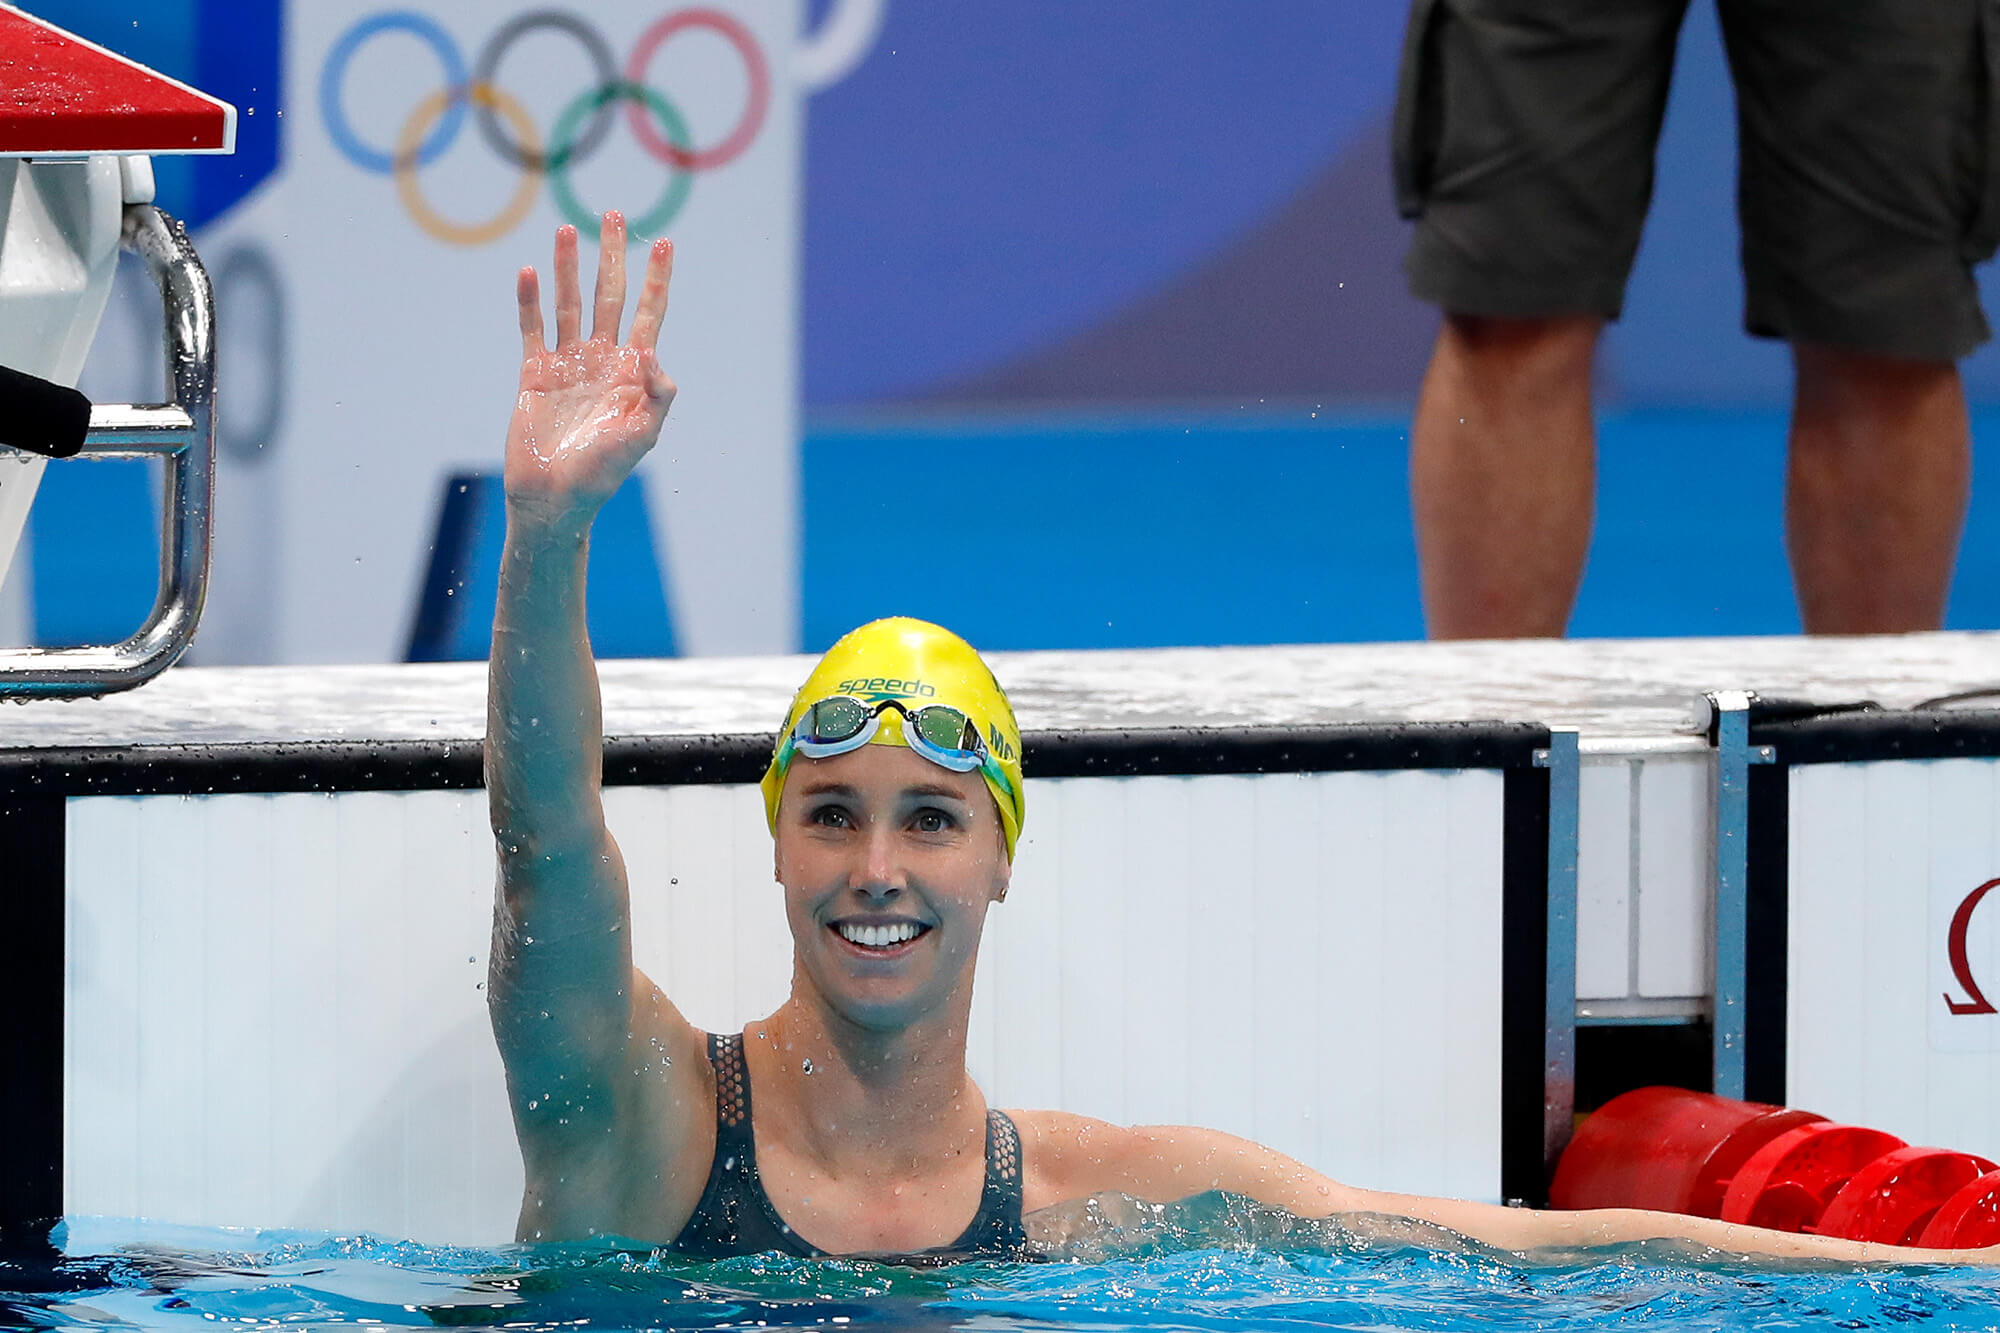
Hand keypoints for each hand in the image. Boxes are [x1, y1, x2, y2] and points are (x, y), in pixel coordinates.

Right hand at [503, 211, 675, 526]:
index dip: (656, 280)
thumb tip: (656, 356)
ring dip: (568, 267)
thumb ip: (655, 398)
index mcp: (632, 372)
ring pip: (570, 303)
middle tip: (615, 214)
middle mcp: (602, 360)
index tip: (664, 242)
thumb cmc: (601, 474)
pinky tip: (529, 272)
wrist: (552, 499)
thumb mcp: (640, 438)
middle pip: (610, 296)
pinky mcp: (534, 374)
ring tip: (567, 229)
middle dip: (613, 256)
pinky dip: (530, 301)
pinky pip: (532, 329)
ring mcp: (567, 364)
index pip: (648, 314)